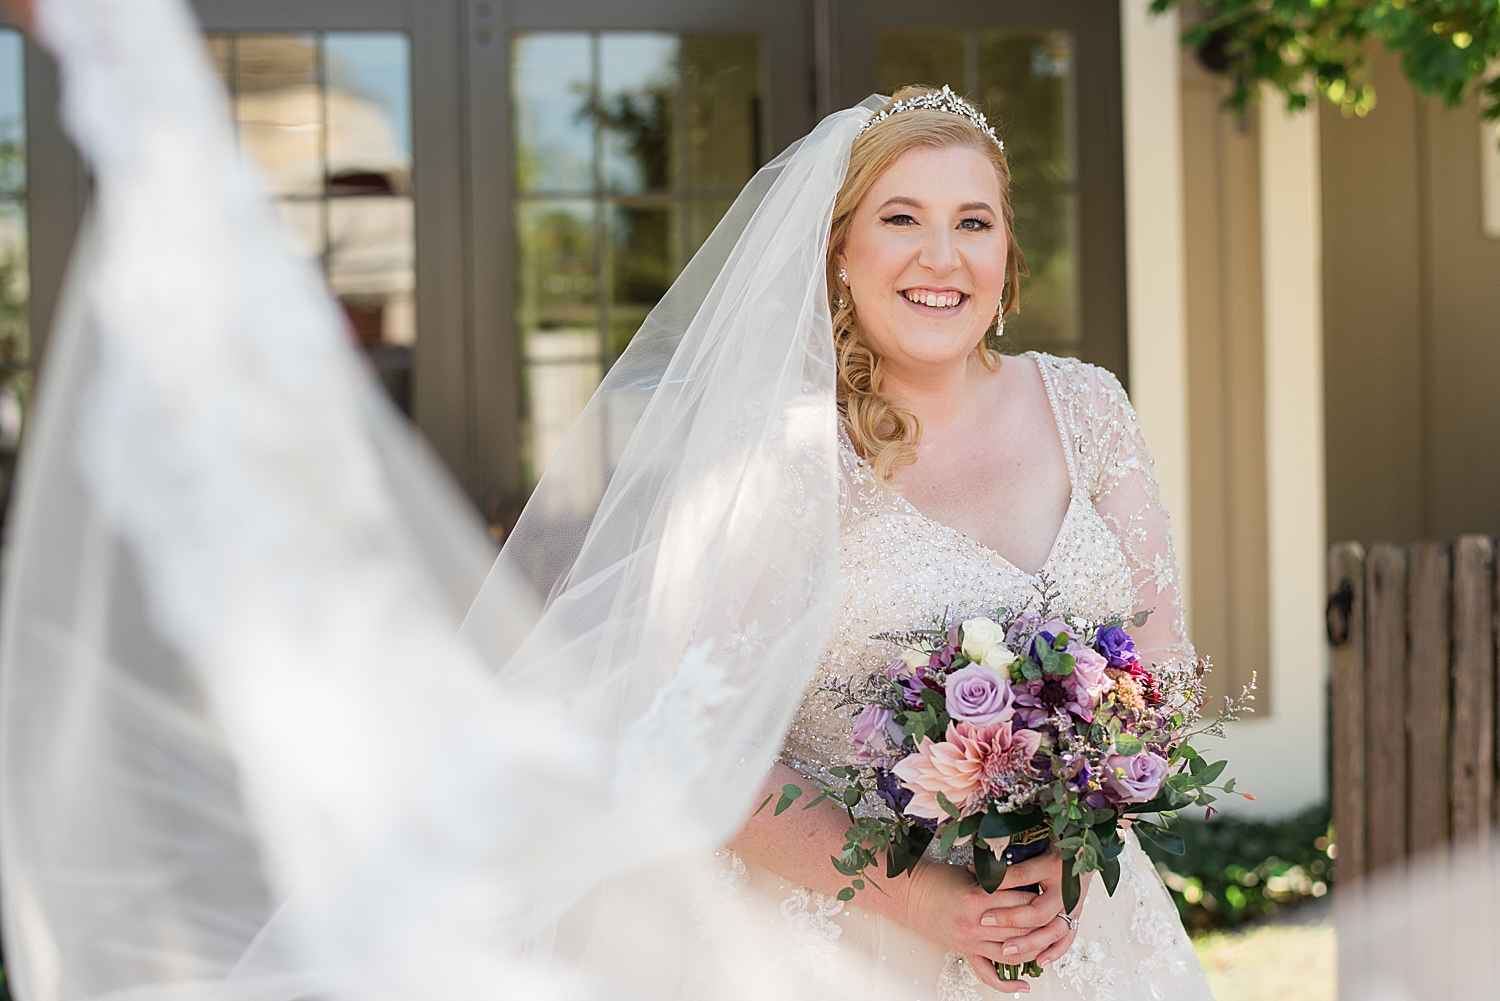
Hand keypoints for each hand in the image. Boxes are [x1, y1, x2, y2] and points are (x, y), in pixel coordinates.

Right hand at [902, 861, 1050, 993]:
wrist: (911, 895)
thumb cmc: (939, 879)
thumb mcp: (971, 873)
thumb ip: (998, 880)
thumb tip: (1029, 882)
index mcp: (977, 898)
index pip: (1021, 902)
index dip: (1038, 898)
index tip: (1047, 893)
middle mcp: (975, 924)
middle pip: (1021, 929)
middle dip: (1041, 924)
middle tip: (1054, 916)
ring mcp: (971, 942)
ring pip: (1012, 954)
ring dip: (1033, 950)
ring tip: (1047, 943)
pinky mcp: (966, 953)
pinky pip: (988, 975)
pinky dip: (1007, 984)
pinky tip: (1024, 985)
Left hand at [975, 846, 1091, 967]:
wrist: (1084, 851)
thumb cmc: (1058, 847)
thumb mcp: (1034, 845)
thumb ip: (1009, 856)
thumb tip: (975, 867)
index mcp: (1052, 865)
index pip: (1023, 875)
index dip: (1000, 881)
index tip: (980, 886)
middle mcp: (1064, 889)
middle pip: (1038, 911)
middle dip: (1010, 918)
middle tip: (985, 920)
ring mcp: (1071, 906)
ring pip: (1052, 931)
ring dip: (1029, 942)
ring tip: (1006, 949)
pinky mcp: (1076, 916)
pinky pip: (1067, 938)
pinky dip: (1054, 951)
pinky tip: (1039, 961)